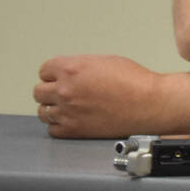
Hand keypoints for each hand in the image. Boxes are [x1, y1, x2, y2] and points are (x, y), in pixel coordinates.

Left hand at [35, 55, 161, 138]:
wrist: (150, 103)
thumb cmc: (135, 82)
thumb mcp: (106, 61)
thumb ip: (81, 66)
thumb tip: (70, 73)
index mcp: (71, 68)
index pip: (44, 71)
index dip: (53, 74)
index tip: (59, 78)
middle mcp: (65, 90)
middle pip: (39, 91)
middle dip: (50, 91)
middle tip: (63, 93)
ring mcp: (67, 111)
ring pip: (43, 112)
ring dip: (53, 109)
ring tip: (66, 108)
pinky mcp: (73, 130)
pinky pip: (52, 129)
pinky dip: (59, 126)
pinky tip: (71, 120)